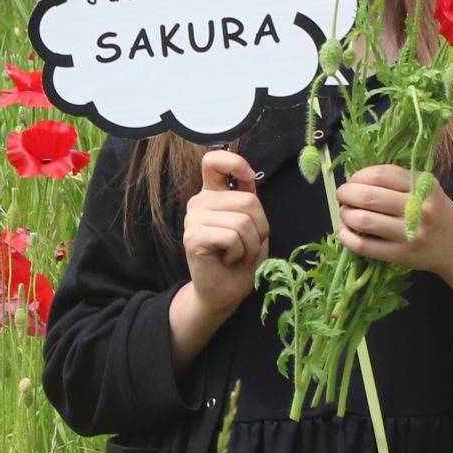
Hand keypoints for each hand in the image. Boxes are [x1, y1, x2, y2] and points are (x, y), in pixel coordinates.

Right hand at [181, 150, 268, 316]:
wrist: (225, 292)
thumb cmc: (241, 258)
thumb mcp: (253, 224)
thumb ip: (248, 198)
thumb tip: (248, 176)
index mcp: (213, 194)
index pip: (214, 161)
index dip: (234, 162)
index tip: (248, 178)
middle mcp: (200, 202)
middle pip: (247, 201)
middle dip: (260, 228)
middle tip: (248, 245)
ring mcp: (193, 219)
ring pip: (242, 221)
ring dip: (251, 245)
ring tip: (239, 254)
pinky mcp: (193, 237)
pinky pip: (232, 237)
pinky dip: (239, 253)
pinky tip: (228, 259)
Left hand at [334, 163, 452, 275]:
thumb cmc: (436, 212)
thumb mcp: (426, 188)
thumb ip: (398, 179)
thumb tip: (357, 179)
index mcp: (423, 187)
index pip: (381, 175)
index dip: (359, 176)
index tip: (353, 181)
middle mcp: (418, 209)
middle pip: (368, 196)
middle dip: (346, 193)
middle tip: (343, 195)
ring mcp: (409, 234)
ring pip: (363, 220)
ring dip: (345, 214)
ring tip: (345, 213)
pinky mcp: (400, 255)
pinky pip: (364, 246)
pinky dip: (347, 237)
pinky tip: (345, 231)